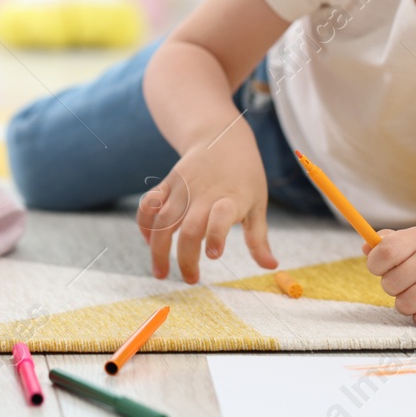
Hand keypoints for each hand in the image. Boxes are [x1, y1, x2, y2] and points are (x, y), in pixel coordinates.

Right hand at [138, 129, 277, 283]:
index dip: (216, 235)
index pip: (221, 215)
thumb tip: (271, 266)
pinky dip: (144, 225)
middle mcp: (204, 193)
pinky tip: (149, 243)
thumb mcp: (257, 203)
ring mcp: (182, 188)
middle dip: (185, 258)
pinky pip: (149, 205)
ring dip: (158, 250)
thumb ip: (258, 237)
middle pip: (188, 229)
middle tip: (191, 279)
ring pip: (163, 221)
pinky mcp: (167, 183)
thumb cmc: (244, 176)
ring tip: (161, 273)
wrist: (221, 137)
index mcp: (231, 198)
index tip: (214, 255)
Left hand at [364, 227, 415, 326]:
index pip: (385, 251)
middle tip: (406, 282)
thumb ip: (387, 243)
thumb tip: (366, 247)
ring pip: (404, 304)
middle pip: (390, 283)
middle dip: (392, 287)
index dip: (375, 264)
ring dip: (407, 303)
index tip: (379, 268)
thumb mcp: (414, 242)